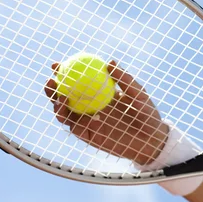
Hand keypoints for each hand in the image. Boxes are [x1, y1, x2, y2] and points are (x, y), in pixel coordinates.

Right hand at [44, 60, 167, 164]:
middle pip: (64, 95)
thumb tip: (110, 62)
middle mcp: (89, 106)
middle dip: (53, 87)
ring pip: (64, 113)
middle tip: (51, 79)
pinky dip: (75, 120)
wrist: (151, 139)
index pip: (77, 80)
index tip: (56, 64)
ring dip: (57, 105)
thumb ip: (124, 79)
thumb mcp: (138, 93)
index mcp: (97, 93)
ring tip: (58, 97)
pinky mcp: (88, 136)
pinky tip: (80, 113)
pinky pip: (77, 128)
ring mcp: (87, 121)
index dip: (64, 72)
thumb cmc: (147, 113)